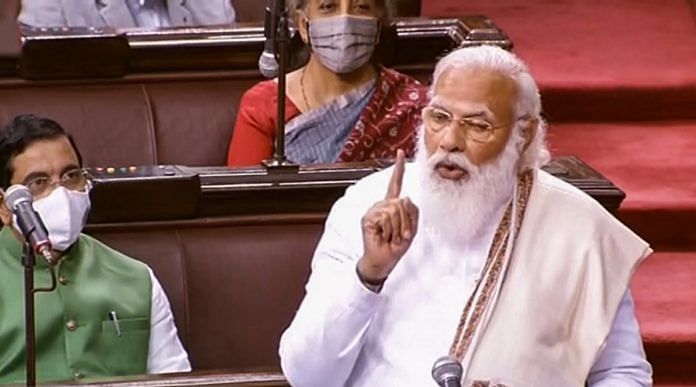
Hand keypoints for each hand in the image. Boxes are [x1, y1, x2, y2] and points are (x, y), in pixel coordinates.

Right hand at [358, 150, 418, 281]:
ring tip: (391, 237)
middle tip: (400, 235)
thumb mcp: (412, 229)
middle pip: (401, 202)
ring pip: (395, 210)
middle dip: (406, 222)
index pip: (395, 183)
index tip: (400, 152)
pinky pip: (386, 218)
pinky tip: (383, 236)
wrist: (384, 260)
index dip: (398, 168)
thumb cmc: (396, 245)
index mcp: (392, 204)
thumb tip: (404, 197)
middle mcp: (382, 204)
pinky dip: (389, 231)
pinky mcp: (368, 218)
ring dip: (398, 228)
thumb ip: (412, 212)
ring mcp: (374, 210)